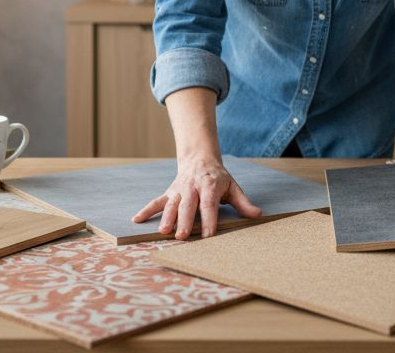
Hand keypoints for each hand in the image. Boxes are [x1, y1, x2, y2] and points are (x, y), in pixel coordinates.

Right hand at [131, 153, 260, 238]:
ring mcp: (178, 190)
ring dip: (167, 218)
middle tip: (181, 236)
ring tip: (163, 231)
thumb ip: (243, 202)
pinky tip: (137, 219)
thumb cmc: (218, 178)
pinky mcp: (169, 192)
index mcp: (210, 186)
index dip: (209, 219)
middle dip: (184, 221)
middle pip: (188, 205)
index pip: (209, 204)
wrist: (199, 159)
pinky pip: (156, 201)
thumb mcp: (233, 186)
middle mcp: (192, 187)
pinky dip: (146, 210)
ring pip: (171, 204)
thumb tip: (258, 215)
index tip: (208, 235)